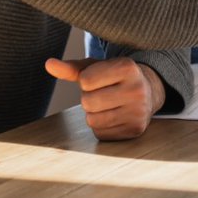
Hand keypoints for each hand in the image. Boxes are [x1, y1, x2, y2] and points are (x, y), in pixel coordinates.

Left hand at [45, 56, 165, 140]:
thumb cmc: (116, 78)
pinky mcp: (135, 129)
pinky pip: (101, 133)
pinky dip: (102, 126)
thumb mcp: (97, 68)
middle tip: (105, 93)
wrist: (149, 92)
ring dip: (95, 114)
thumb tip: (48, 64)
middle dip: (90, 99)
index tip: (101, 79)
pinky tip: (115, 116)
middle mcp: (137, 88)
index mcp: (128, 67)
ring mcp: (138, 111)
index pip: (86, 80)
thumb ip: (72, 68)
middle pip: (88, 102)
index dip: (87, 81)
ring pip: (93, 120)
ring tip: (110, 105)